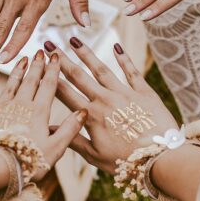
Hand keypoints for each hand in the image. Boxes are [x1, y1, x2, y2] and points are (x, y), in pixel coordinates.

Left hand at [0, 50, 85, 167]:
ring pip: (12, 83)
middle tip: (41, 52)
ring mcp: (1, 106)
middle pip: (30, 81)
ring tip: (23, 58)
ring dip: (18, 70)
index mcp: (39, 112)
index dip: (53, 70)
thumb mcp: (55, 148)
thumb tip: (83, 111)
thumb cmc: (26, 161)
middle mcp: (20, 104)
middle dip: (37, 65)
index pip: (48, 86)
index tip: (56, 56)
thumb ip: (69, 129)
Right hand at [51, 38, 176, 172]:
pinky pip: (131, 71)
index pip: (64, 93)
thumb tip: (49, 131)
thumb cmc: (125, 161)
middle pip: (78, 76)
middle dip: (62, 60)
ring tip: (74, 39)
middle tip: (49, 44)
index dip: (50, 78)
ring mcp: (124, 93)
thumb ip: (72, 140)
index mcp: (90, 116)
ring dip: (86, 53)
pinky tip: (116, 46)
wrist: (160, 157)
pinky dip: (123, 58)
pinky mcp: (144, 92)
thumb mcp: (94, 156)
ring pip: (101, 69)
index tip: (39, 66)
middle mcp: (104, 100)